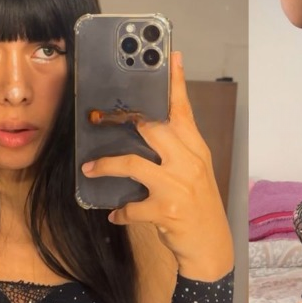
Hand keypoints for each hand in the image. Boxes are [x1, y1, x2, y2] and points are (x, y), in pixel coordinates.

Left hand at [81, 52, 233, 281]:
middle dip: (123, 122)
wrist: (211, 247)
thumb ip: (178, 150)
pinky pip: (131, 205)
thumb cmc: (200, 207)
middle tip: (99, 119)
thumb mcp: (195, 173)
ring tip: (90, 168)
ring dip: (106, 165)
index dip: (175, 83)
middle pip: (152, 128)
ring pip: (132, 164)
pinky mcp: (166, 210)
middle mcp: (189, 162)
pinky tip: (116, 214)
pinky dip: (120, 211)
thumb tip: (147, 133)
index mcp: (196, 149)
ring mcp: (178, 186)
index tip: (171, 56)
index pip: (183, 110)